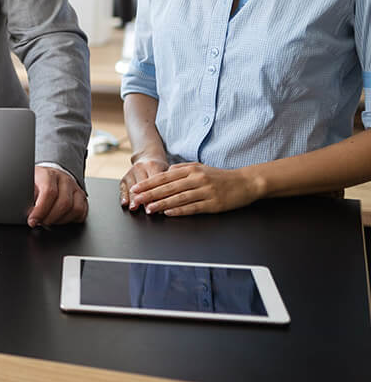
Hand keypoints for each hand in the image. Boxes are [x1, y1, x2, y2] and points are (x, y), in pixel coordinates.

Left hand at [28, 166, 87, 226]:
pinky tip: (59, 218)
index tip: (32, 221)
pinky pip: (82, 212)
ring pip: (75, 209)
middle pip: (64, 203)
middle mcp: (64, 179)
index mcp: (48, 174)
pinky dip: (70, 220)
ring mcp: (75, 188)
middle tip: (40, 223)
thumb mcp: (28, 185)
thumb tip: (28, 213)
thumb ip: (27, 197)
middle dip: (50, 218)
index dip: (40, 210)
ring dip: (60, 221)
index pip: (49, 192)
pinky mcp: (82, 197)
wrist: (49, 176)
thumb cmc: (36, 183)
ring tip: (49, 221)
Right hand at [119, 157, 168, 208]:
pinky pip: (123, 188)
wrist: (147, 158)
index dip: (157, 195)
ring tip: (134, 208)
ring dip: (133, 199)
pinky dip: (124, 196)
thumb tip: (170, 200)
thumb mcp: (167, 171)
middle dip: (144, 199)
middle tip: (148, 210)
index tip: (160, 206)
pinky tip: (125, 203)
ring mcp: (130, 172)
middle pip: (142, 185)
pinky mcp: (124, 178)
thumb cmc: (160, 168)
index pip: (155, 182)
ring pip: (131, 188)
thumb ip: (168, 183)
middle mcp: (140, 167)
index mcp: (153, 165)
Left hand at [128, 162, 262, 215]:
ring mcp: (206, 191)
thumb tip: (164, 172)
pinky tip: (169, 213)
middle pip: (169, 187)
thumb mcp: (200, 167)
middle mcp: (197, 179)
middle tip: (137, 200)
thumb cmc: (220, 176)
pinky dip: (180, 210)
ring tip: (149, 209)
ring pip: (179, 198)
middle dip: (150, 194)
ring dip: (162, 204)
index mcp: (191, 170)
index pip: (164, 177)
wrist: (246, 182)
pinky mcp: (214, 203)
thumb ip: (181, 169)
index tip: (136, 188)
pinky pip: (193, 207)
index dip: (149, 183)